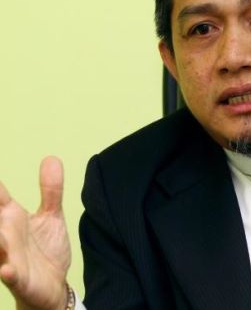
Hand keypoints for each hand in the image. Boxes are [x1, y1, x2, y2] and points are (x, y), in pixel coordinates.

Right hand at [0, 156, 70, 309]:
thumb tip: (52, 158)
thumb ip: (51, 190)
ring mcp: (9, 256)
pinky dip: (6, 271)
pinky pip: (9, 275)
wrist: (54, 285)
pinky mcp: (18, 278)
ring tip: (1, 233)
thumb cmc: (45, 250)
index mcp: (11, 217)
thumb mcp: (51, 216)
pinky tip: (7, 269)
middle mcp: (5, 235)